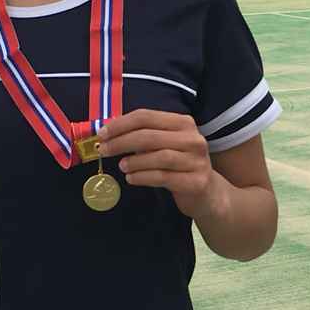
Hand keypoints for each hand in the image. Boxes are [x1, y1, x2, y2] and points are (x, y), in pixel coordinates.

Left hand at [97, 110, 216, 218]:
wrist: (207, 193)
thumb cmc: (179, 165)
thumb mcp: (166, 145)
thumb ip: (144, 137)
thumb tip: (109, 133)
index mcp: (183, 123)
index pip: (146, 116)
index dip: (121, 124)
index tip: (102, 133)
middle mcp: (193, 139)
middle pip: (150, 136)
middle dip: (122, 142)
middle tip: (104, 150)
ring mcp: (197, 161)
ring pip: (159, 157)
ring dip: (134, 161)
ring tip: (121, 166)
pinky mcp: (196, 182)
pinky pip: (163, 177)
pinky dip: (143, 177)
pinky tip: (131, 178)